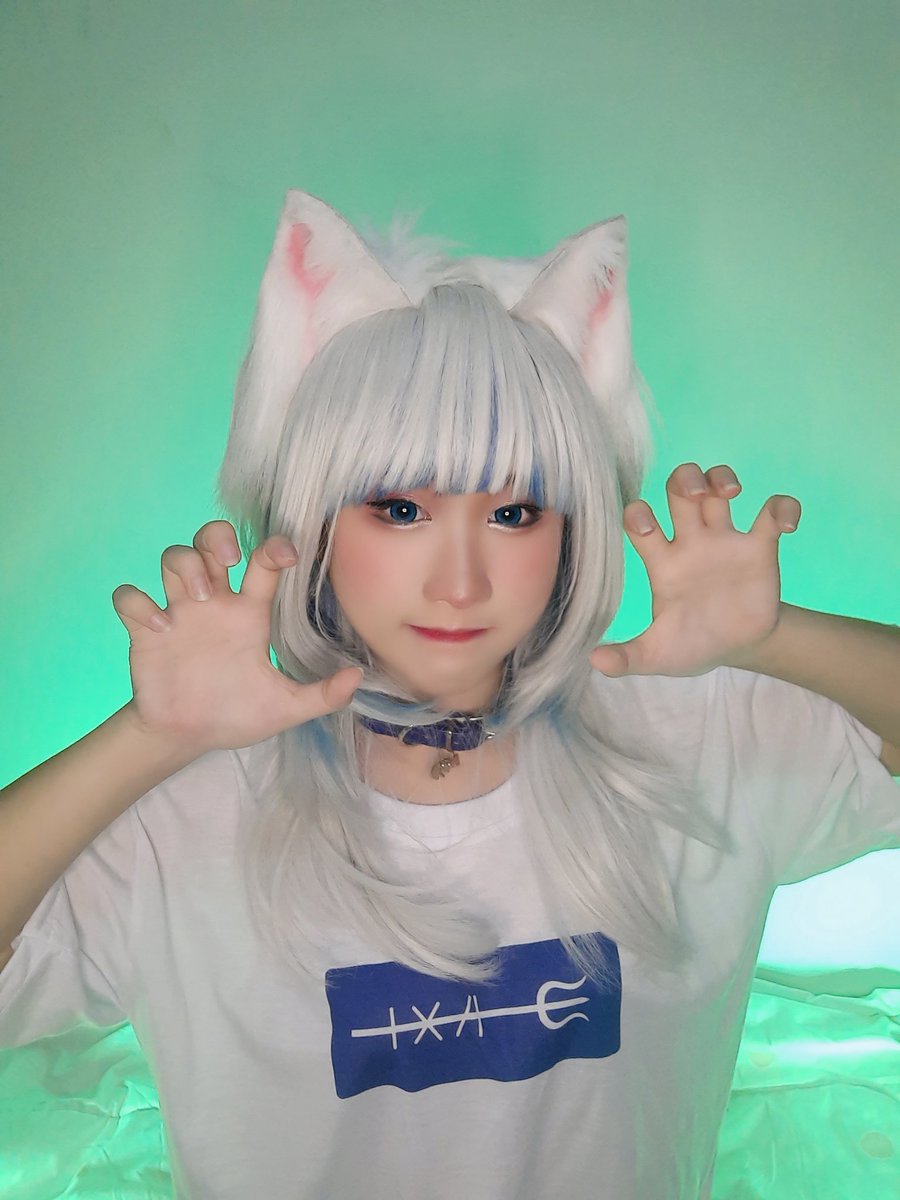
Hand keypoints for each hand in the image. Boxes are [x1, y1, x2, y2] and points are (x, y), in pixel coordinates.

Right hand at [112, 520, 361, 753]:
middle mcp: (213, 604)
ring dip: (185, 566)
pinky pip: (129, 598)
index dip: (273, 546)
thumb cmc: (236, 714)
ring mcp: (178, 614)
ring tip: (198, 599)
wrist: (187, 738)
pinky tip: (158, 627)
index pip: (262, 562)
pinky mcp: (145, 632)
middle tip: (229, 563)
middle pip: (210, 541)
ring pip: (173, 558)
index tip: (284, 555)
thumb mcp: (284, 708)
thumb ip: (321, 696)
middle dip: (217, 538)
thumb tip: (358, 678)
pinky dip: (138, 603)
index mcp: (248, 613)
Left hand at [589, 463, 801, 677]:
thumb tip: (595, 661)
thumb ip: (629, 657)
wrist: (738, 650)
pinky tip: (786, 526)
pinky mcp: (759, 547)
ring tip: (730, 494)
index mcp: (662, 562)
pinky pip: (772, 512)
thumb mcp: (658, 655)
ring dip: (722, 477)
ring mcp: (725, 541)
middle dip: (685, 479)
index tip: (649, 527)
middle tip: (695, 495)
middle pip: (679, 489)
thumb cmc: (691, 645)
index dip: (638, 514)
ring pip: (718, 487)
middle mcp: (690, 543)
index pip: (639, 521)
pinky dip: (783, 508)